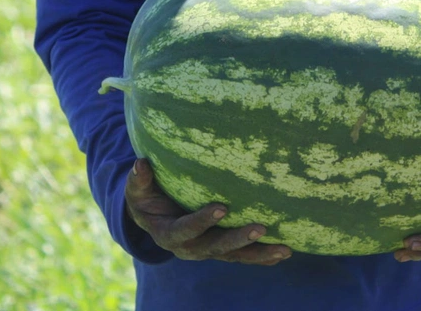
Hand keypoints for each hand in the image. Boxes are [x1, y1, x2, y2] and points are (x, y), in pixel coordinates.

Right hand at [125, 158, 292, 264]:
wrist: (153, 217)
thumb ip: (138, 180)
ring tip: (284, 250)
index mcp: (168, 233)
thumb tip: (140, 164)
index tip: (221, 207)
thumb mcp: (136, 190)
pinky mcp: (221, 249)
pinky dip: (263, 255)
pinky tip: (285, 253)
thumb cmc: (145, 198)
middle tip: (260, 227)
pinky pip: (243, 255)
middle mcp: (190, 247)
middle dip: (238, 239)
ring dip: (259, 253)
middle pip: (216, 247)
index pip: (185, 229)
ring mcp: (208, 250)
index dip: (202, 221)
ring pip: (234, 255)